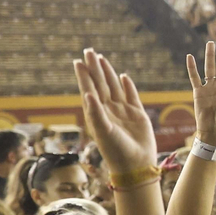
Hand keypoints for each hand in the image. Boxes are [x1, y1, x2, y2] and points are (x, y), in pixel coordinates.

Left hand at [75, 49, 155, 172]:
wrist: (135, 163)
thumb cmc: (116, 150)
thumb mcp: (103, 131)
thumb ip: (95, 112)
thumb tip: (87, 93)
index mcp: (97, 113)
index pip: (89, 89)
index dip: (84, 75)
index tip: (78, 61)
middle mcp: (108, 110)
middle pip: (100, 84)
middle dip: (94, 68)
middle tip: (89, 51)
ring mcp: (123, 111)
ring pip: (114, 87)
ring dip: (108, 73)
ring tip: (102, 59)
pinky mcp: (137, 115)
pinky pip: (131, 96)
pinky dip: (127, 86)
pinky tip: (123, 77)